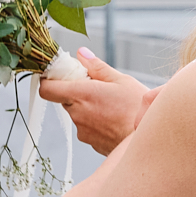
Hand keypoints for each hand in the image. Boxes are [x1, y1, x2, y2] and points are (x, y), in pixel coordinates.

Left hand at [38, 49, 155, 155]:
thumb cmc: (138, 109)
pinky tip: (114, 119)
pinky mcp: (90, 142)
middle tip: (97, 87)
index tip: (61, 74)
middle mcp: (77, 114)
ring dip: (88, 107)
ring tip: (111, 105)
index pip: (47, 88)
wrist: (148, 140)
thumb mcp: (121, 80)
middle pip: (64, 99)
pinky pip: (86, 126)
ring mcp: (83, 130)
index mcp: (81, 94)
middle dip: (77, 92)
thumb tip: (80, 54)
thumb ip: (96, 67)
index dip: (50, 80)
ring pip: (77, 113)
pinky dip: (95, 121)